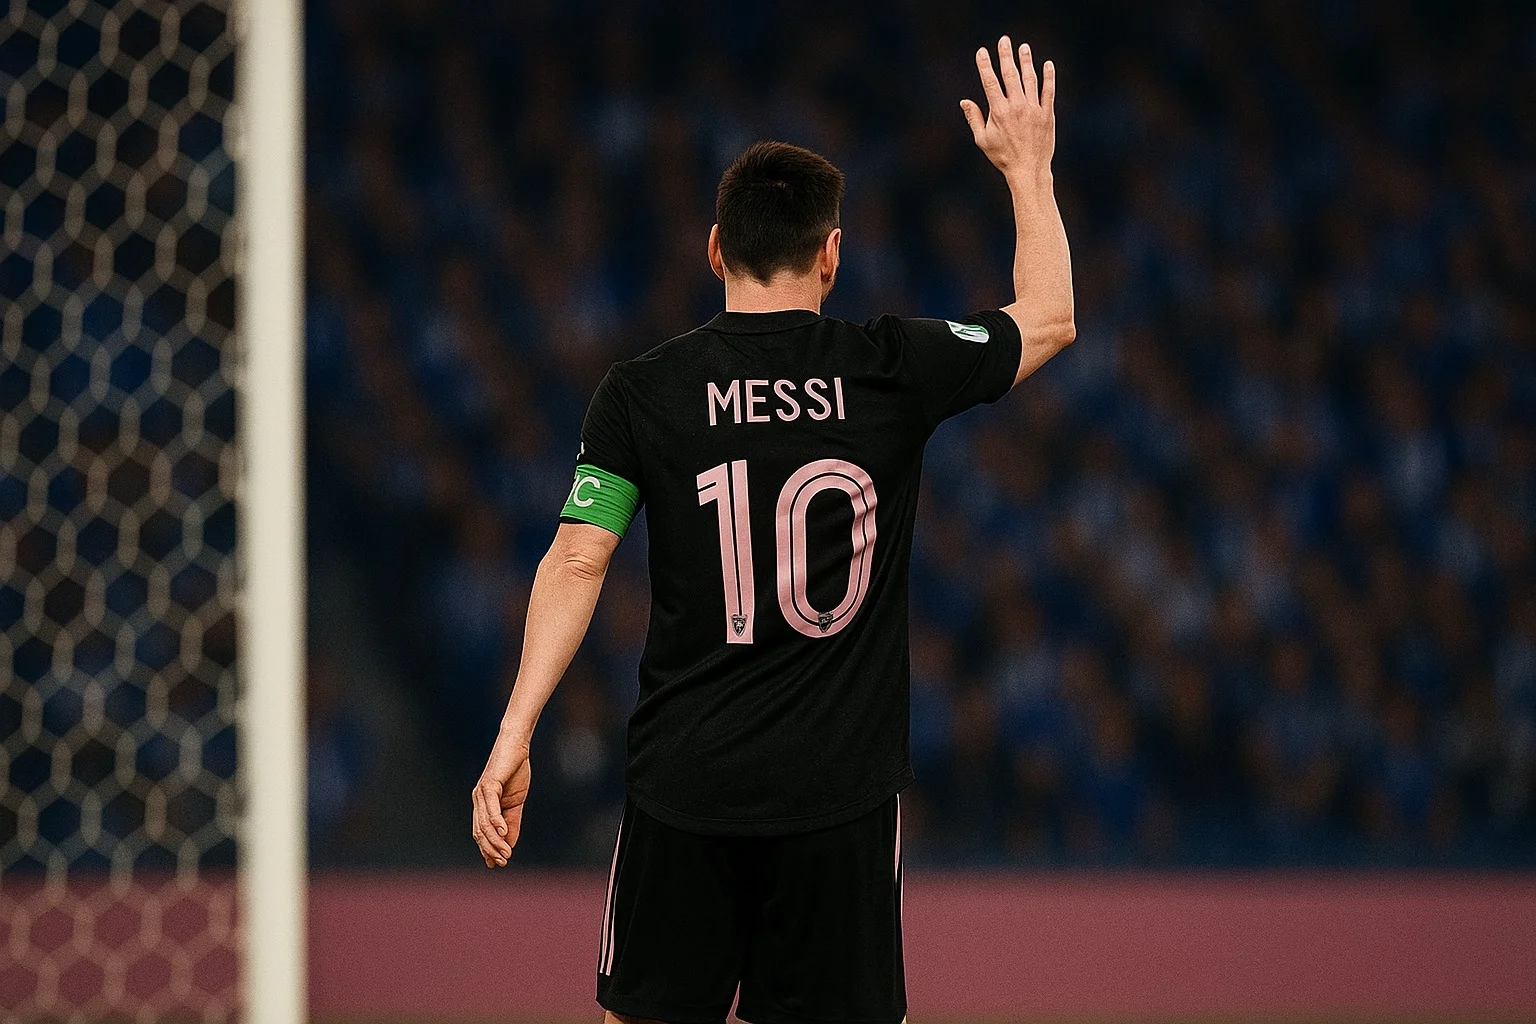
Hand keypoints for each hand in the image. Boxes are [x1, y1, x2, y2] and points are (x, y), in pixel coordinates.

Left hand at [471, 739, 530, 867]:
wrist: (516, 745)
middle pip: (480, 831)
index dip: (487, 849)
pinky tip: (504, 833)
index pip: (481, 832)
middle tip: (503, 861)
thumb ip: (511, 822)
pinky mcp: (489, 784)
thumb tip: (509, 844)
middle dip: (491, 849)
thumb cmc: (515, 771)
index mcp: (483, 804)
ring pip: (484, 823)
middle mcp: (478, 800)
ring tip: (505, 852)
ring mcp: (481, 792)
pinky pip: (491, 807)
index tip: (497, 863)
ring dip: (495, 840)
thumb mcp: (516, 802)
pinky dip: (497, 822)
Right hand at [960, 36, 1055, 184]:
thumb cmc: (1003, 157)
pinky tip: (1047, 64)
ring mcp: (1033, 109)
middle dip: (1006, 56)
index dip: (985, 65)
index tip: (982, 52)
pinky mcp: (1047, 114)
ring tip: (1023, 47)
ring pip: (1029, 79)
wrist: (1028, 170)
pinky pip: (1048, 91)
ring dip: (1026, 61)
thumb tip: (964, 101)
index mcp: (998, 112)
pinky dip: (1048, 77)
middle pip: (1010, 75)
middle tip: (1004, 40)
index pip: (990, 82)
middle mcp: (1016, 107)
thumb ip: (973, 118)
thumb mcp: (982, 140)